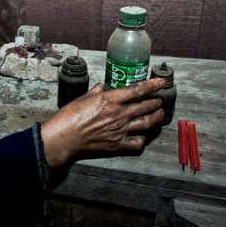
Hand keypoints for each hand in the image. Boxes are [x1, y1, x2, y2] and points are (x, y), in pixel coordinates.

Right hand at [41, 78, 164, 167]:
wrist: (64, 137)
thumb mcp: (83, 98)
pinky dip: (143, 138)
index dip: (152, 85)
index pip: (138, 90)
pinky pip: (137, 142)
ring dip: (156, 117)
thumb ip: (96, 92)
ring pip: (147, 122)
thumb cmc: (70, 117)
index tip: (161, 82)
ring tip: (159, 113)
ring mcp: (120, 130)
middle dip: (156, 102)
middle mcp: (119, 114)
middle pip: (146, 106)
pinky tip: (143, 135)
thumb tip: (101, 87)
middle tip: (159, 100)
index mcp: (110, 100)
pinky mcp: (117, 144)